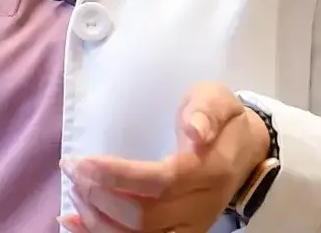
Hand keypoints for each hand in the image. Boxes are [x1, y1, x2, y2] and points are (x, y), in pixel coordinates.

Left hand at [58, 82, 270, 232]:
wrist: (247, 151)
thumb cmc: (223, 118)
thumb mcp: (218, 100)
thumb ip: (206, 111)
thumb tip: (195, 131)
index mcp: (207, 170)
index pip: (159, 182)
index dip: (116, 176)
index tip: (82, 161)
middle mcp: (199, 206)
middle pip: (144, 218)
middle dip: (99, 197)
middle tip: (72, 169)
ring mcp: (189, 227)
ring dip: (97, 221)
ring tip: (74, 191)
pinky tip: (73, 222)